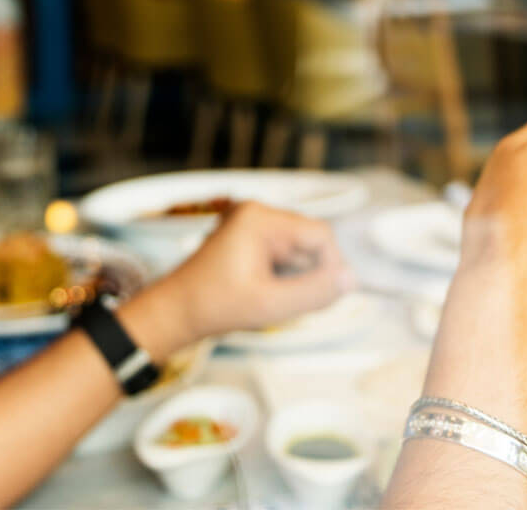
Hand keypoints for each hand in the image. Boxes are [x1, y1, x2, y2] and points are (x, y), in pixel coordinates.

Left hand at [148, 202, 353, 344]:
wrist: (175, 312)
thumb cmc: (213, 305)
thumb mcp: (271, 305)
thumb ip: (315, 292)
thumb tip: (352, 280)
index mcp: (260, 218)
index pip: (320, 235)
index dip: (330, 267)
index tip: (323, 297)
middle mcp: (256, 213)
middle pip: (310, 241)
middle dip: (308, 274)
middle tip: (288, 303)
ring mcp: (250, 224)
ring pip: (298, 251)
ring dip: (295, 278)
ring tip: (271, 299)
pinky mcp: (247, 238)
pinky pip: (282, 254)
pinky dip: (283, 276)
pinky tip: (265, 294)